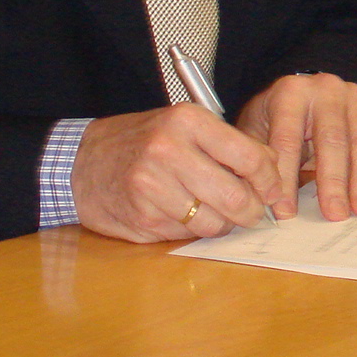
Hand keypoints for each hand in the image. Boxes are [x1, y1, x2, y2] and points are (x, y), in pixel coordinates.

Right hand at [69, 104, 281, 242]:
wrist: (81, 162)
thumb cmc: (144, 141)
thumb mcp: (186, 127)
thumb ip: (230, 145)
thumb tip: (275, 172)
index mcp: (188, 122)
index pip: (250, 157)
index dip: (270, 181)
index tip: (275, 192)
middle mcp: (169, 151)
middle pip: (236, 196)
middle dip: (253, 211)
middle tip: (253, 213)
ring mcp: (152, 187)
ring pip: (214, 222)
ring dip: (224, 224)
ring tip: (217, 213)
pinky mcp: (141, 217)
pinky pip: (187, 234)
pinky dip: (194, 230)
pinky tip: (184, 215)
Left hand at [236, 73, 356, 221]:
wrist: (298, 97)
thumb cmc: (271, 121)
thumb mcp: (254, 133)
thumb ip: (259, 160)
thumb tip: (261, 199)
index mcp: (291, 93)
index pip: (288, 139)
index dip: (286, 177)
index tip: (285, 212)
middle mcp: (327, 90)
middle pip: (332, 139)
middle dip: (334, 181)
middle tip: (335, 215)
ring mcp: (356, 101)